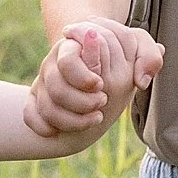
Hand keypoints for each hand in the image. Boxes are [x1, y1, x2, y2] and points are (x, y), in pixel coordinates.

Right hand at [22, 20, 162, 142]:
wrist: (95, 70)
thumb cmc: (119, 58)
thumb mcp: (136, 48)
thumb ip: (147, 55)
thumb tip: (141, 80)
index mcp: (75, 45)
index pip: (68, 61)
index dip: (85, 79)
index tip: (101, 87)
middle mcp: (55, 63)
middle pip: (56, 86)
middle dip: (81, 102)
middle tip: (102, 102)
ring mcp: (44, 82)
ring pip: (46, 106)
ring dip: (72, 120)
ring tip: (95, 118)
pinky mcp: (35, 100)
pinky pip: (30, 116)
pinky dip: (44, 127)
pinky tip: (59, 132)